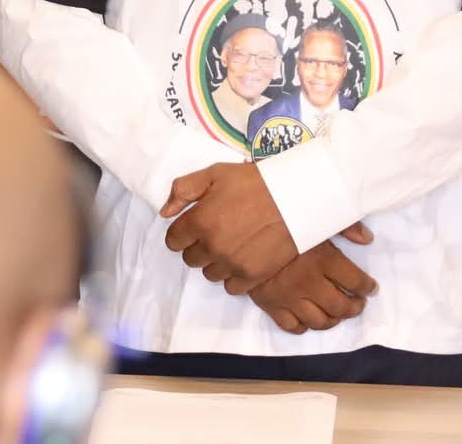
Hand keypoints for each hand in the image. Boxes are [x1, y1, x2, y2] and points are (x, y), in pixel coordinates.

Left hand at [160, 162, 298, 288]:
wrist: (296, 197)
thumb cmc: (256, 182)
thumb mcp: (216, 173)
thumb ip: (184, 190)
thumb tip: (165, 212)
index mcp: (200, 221)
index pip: (173, 240)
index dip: (182, 232)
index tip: (195, 226)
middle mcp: (212, 246)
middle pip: (190, 259)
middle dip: (198, 246)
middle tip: (217, 231)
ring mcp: (232, 264)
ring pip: (210, 273)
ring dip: (216, 262)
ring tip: (232, 244)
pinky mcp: (252, 276)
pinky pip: (230, 287)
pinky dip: (233, 275)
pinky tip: (244, 258)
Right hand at [244, 229, 377, 333]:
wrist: (240, 231)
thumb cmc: (282, 220)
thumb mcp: (316, 216)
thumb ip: (346, 226)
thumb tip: (367, 239)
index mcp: (324, 261)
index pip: (356, 281)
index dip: (367, 287)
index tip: (371, 288)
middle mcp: (311, 284)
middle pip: (341, 307)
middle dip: (355, 307)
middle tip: (358, 304)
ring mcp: (290, 298)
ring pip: (319, 321)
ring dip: (333, 320)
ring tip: (337, 314)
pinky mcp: (271, 306)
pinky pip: (292, 326)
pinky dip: (304, 327)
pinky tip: (309, 320)